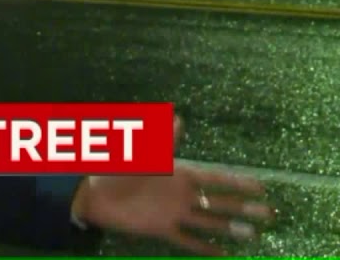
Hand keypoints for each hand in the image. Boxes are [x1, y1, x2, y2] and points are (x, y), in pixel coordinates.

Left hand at [73, 117, 274, 255]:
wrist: (93, 191)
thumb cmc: (117, 167)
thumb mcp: (142, 152)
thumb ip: (162, 140)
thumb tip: (179, 118)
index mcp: (179, 174)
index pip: (215, 178)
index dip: (237, 182)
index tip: (261, 186)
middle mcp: (181, 194)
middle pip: (218, 202)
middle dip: (243, 207)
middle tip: (271, 214)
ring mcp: (173, 213)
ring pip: (208, 222)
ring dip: (230, 228)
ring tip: (254, 234)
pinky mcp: (161, 228)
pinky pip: (187, 240)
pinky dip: (204, 247)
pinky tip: (224, 254)